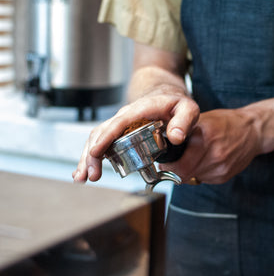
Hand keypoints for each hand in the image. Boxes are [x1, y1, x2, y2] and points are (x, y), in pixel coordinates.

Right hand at [72, 84, 199, 182]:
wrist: (168, 98)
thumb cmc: (177, 105)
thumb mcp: (188, 109)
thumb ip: (184, 121)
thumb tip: (176, 137)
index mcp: (141, 109)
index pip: (120, 122)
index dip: (107, 137)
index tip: (96, 152)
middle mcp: (126, 116)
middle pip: (102, 132)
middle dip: (93, 154)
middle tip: (92, 175)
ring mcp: (120, 125)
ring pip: (97, 139)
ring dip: (88, 159)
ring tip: (83, 178)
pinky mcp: (119, 133)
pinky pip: (101, 143)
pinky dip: (91, 158)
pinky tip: (84, 172)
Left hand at [159, 108, 262, 183]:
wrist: (253, 131)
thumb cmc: (227, 122)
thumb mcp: (202, 119)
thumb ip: (182, 132)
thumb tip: (161, 144)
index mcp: (205, 138)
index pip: (178, 166)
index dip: (167, 166)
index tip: (164, 161)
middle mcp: (214, 155)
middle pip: (183, 174)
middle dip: (175, 169)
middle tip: (174, 162)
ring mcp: (221, 167)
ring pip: (192, 178)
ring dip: (188, 171)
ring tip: (194, 157)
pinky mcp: (225, 176)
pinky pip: (204, 178)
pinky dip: (201, 172)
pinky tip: (206, 160)